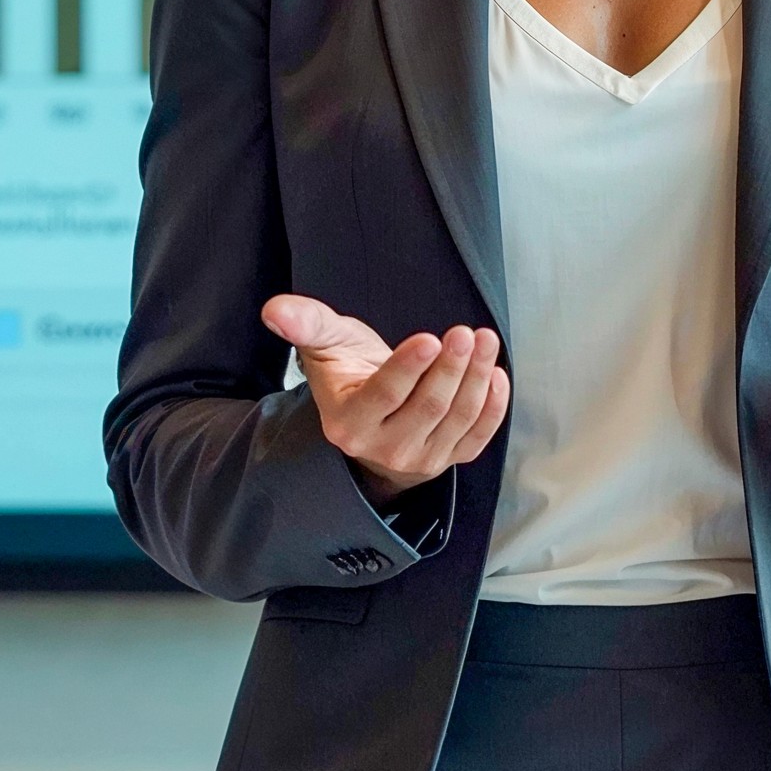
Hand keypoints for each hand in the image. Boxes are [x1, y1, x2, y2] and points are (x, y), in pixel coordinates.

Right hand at [264, 295, 507, 504]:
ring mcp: (419, 459)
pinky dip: (493, 407)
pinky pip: (477, 437)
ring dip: (476, 379)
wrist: (373, 416)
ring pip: (456, 419)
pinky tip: (496, 375)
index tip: (430, 339)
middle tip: (467, 334)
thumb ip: (306, 325)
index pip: (384, 396)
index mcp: (348, 423)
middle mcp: (383, 449)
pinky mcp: (448, 460)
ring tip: (485, 342)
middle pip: (427, 407)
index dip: (409, 369)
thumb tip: (274, 310)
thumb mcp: (326, 345)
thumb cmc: (350, 373)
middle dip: (451, 368)